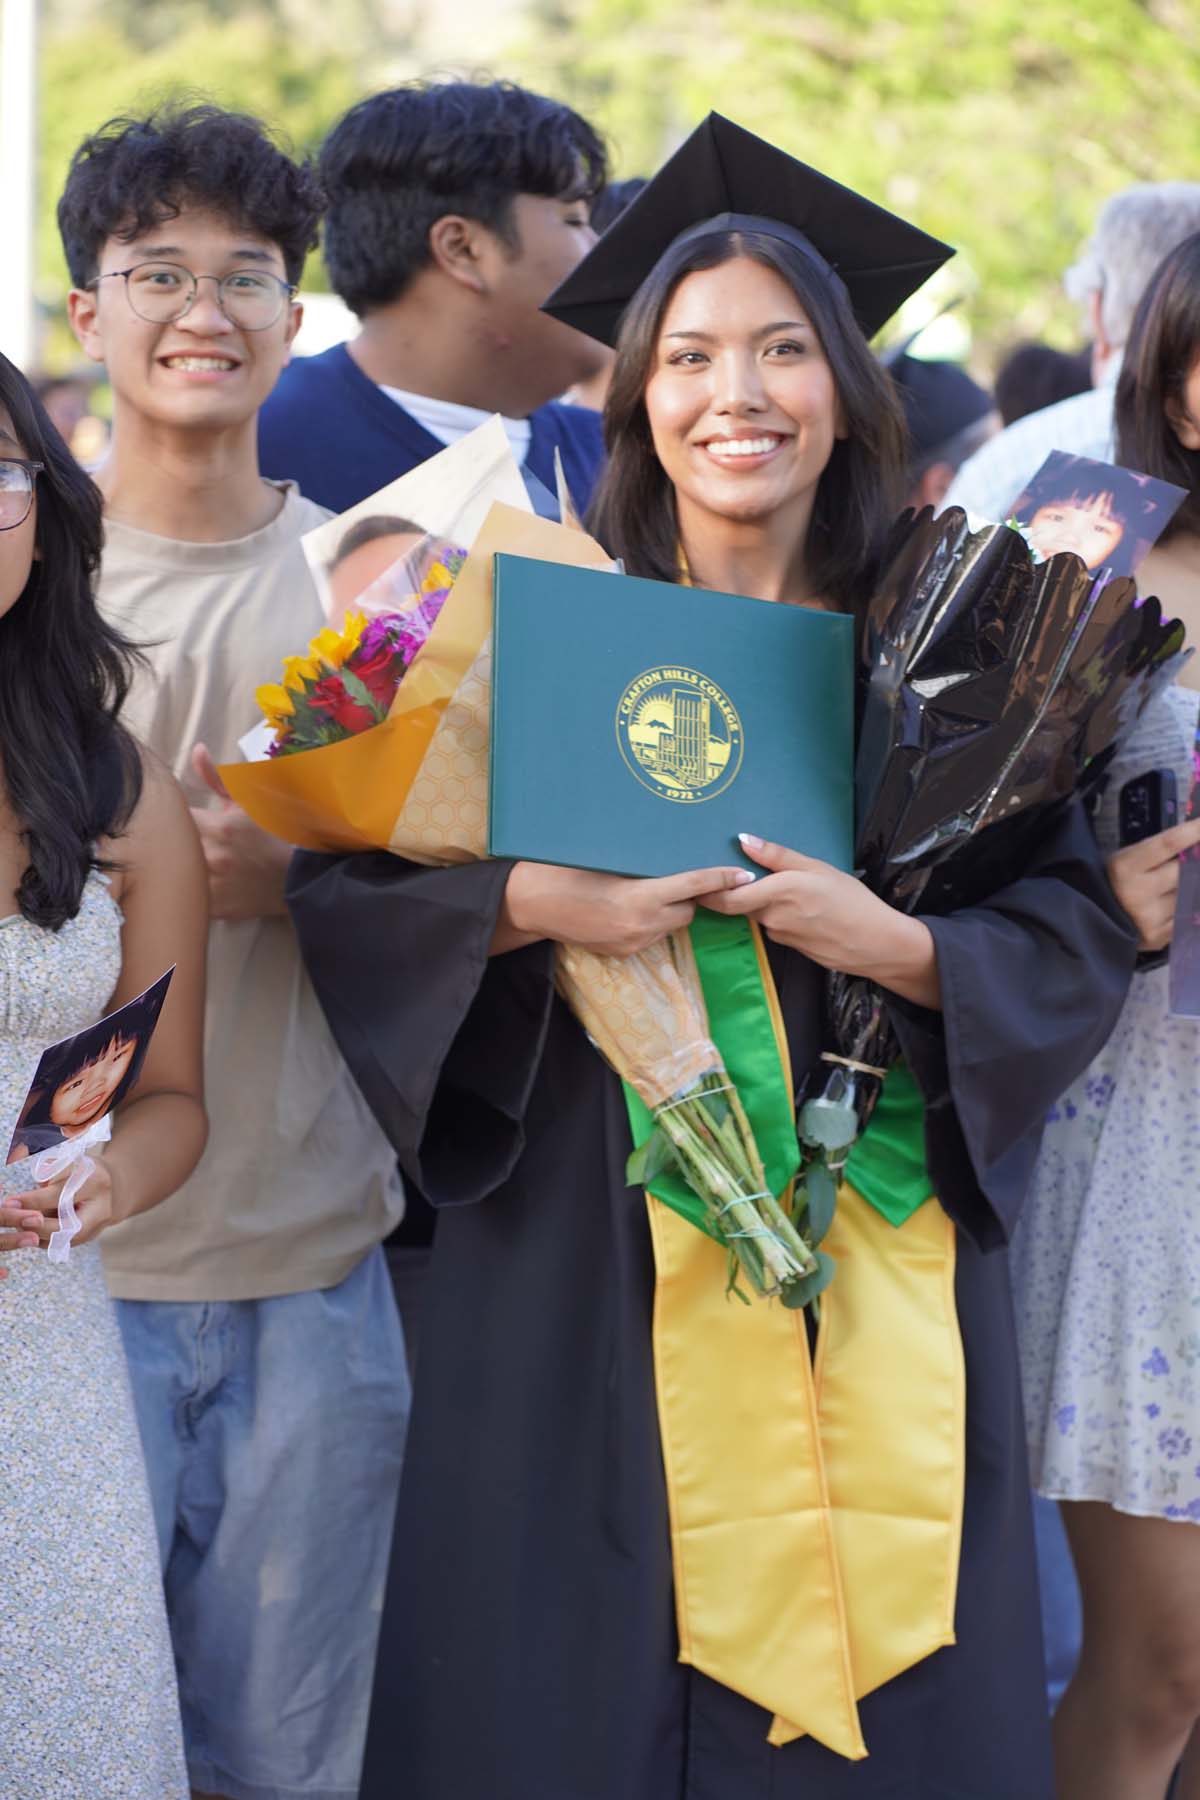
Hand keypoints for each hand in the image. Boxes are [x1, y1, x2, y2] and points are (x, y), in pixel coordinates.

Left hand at [0, 1153, 122, 1252]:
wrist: (114, 1188)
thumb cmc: (87, 1172)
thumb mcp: (71, 1163)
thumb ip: (50, 1173)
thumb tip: (28, 1190)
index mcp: (97, 1183)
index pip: (61, 1195)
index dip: (34, 1201)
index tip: (10, 1201)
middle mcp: (101, 1210)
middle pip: (66, 1227)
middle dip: (37, 1226)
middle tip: (16, 1221)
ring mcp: (97, 1228)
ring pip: (62, 1240)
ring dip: (37, 1234)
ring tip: (18, 1224)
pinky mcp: (88, 1239)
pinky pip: (61, 1243)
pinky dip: (42, 1238)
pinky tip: (29, 1229)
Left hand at [190, 742, 289, 920]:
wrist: (299, 879)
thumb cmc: (272, 837)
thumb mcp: (247, 803)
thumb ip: (217, 778)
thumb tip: (197, 749)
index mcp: (219, 828)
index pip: (176, 819)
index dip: (175, 819)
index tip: (179, 820)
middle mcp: (212, 857)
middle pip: (173, 847)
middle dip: (176, 842)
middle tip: (183, 841)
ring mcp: (213, 886)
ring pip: (178, 873)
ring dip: (181, 867)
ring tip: (189, 862)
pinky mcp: (215, 908)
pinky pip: (189, 898)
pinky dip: (191, 891)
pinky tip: (200, 883)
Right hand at [502, 861, 755, 957]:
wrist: (533, 904)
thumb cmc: (565, 871)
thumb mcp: (608, 860)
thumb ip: (643, 864)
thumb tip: (672, 856)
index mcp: (640, 897)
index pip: (693, 885)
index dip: (721, 879)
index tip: (744, 875)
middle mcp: (642, 924)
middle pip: (688, 910)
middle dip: (690, 896)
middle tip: (681, 877)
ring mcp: (633, 942)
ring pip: (671, 925)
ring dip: (670, 910)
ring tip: (651, 891)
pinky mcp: (623, 953)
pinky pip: (651, 936)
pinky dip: (650, 922)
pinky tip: (630, 908)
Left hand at [700, 834, 940, 1007]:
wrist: (877, 943)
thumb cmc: (852, 900)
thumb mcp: (818, 868)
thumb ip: (778, 856)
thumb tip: (744, 840)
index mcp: (778, 894)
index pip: (726, 898)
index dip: (709, 891)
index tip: (700, 880)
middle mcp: (772, 917)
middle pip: (740, 906)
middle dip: (736, 893)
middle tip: (738, 875)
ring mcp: (781, 936)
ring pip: (760, 916)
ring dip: (764, 904)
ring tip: (790, 890)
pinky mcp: (791, 948)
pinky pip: (777, 927)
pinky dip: (781, 916)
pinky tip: (804, 909)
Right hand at [1107, 817, 1199, 951]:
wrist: (1095, 921)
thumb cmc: (1114, 883)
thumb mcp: (1127, 860)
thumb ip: (1158, 853)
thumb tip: (1195, 845)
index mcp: (1125, 868)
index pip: (1168, 844)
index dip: (1192, 832)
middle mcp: (1138, 892)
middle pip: (1183, 870)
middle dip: (1193, 864)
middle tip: (1192, 860)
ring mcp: (1150, 917)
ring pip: (1188, 894)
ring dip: (1189, 888)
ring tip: (1171, 887)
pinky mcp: (1158, 936)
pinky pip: (1185, 916)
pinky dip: (1185, 908)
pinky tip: (1172, 905)